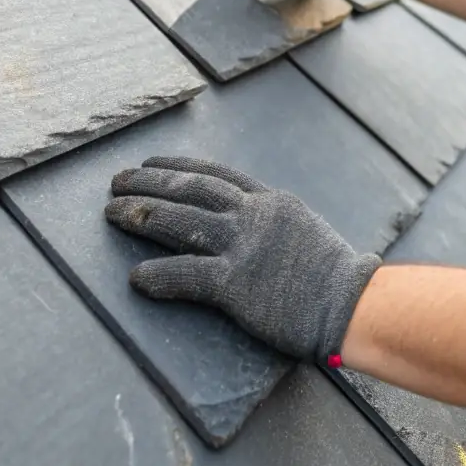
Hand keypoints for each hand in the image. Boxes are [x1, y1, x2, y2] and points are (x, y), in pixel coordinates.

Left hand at [105, 157, 381, 361]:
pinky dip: (158, 275)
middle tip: (116, 181)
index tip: (151, 163)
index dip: (178, 166)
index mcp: (271, 202)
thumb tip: (252, 225)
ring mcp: (244, 247)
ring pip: (180, 221)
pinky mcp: (236, 285)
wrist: (353, 303)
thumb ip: (274, 223)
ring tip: (111, 212)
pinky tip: (136, 277)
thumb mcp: (304, 230)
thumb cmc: (336, 277)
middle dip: (148, 183)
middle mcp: (253, 216)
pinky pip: (186, 274)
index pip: (215, 175)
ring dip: (141, 215)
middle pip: (190, 189)